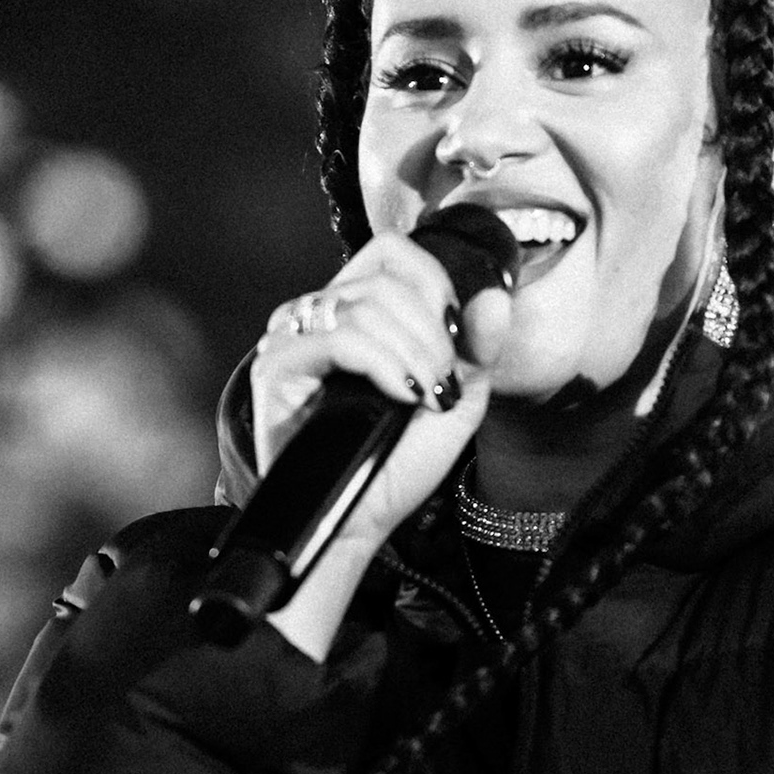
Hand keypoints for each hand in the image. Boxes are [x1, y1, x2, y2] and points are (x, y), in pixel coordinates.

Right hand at [251, 234, 511, 658]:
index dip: (433, 282)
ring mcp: (292, 338)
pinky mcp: (276, 368)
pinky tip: (402, 395)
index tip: (454, 337)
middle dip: (431, 331)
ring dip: (413, 351)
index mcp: (357, 312)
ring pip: (364, 304)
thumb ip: (478, 347)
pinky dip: (384, 363)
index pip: (391, 253)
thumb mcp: (456, 399)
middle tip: (441, 382)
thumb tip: (497, 296)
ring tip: (424, 395)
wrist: (360, 520)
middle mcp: (318, 317)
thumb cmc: (398, 463)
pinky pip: (339, 338)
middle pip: (383, 279)